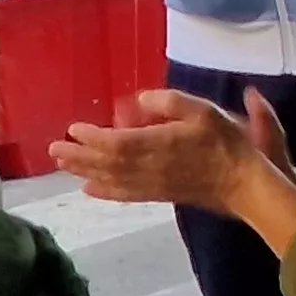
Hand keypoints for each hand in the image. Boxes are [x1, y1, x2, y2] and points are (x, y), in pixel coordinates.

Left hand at [53, 88, 269, 213]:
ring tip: (62, 165)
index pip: (114, 143)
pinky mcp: (157, 195)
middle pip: (105, 162)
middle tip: (53, 149)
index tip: (73, 128)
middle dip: (78, 156)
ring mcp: (151, 184)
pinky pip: (123, 194)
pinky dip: (103, 192)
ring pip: (109, 179)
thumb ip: (171, 102)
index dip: (91, 137)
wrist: (241, 182)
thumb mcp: (205, 111)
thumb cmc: (225, 143)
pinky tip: (89, 189)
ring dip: (83, 172)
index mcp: (158, 144)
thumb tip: (139, 100)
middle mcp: (148, 167)